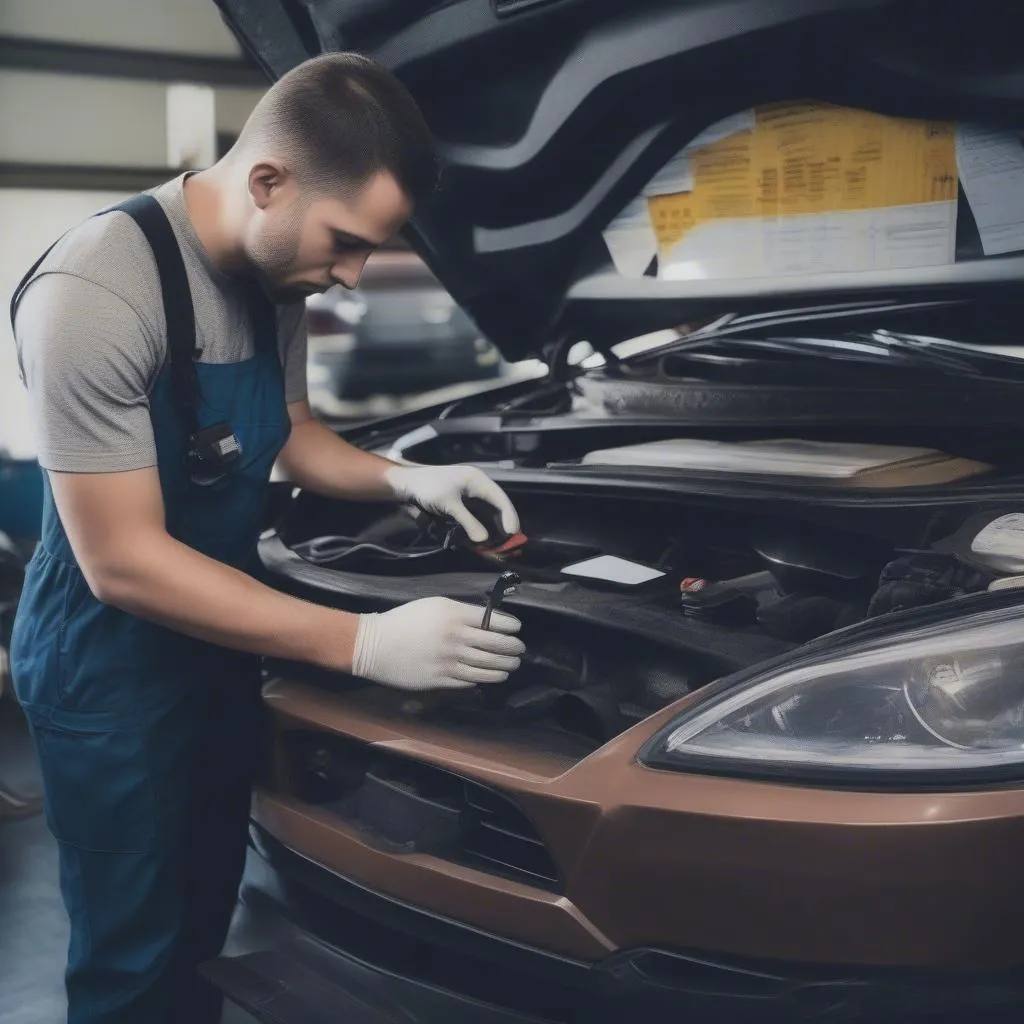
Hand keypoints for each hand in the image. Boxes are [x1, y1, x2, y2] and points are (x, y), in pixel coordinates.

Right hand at [353, 597, 524, 690]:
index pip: (494, 621)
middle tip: (519, 649)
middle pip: (497, 645)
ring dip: (505, 666)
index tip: (516, 628)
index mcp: (454, 615)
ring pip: (488, 667)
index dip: (510, 626)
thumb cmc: (404, 620)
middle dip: (514, 648)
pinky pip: (471, 681)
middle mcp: (456, 639)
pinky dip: (484, 678)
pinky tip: (491, 676)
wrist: (374, 645)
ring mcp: (449, 662)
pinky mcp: (441, 680)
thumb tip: (487, 622)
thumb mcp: (435, 605)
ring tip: (511, 665)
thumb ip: (462, 612)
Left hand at [384, 464, 518, 543]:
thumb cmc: (428, 488)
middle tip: (509, 541)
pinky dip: (482, 524)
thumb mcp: (448, 504)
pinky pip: (478, 513)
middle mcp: (478, 485)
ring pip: (489, 510)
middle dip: (504, 523)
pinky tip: (483, 536)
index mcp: (478, 480)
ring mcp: (470, 492)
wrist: (407, 483)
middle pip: (498, 505)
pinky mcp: (463, 501)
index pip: (501, 498)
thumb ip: (467, 521)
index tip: (512, 533)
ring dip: (494, 525)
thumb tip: (483, 540)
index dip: (509, 516)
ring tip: (499, 542)